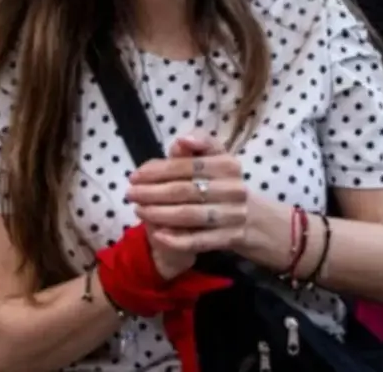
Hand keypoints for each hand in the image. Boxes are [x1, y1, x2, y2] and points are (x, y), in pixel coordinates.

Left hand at [126, 134, 248, 264]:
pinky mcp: (230, 238)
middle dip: (152, 192)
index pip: (187, 166)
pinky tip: (157, 235)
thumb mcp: (215, 160)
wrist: (252, 219)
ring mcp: (233, 215)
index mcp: (228, 165)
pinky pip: (199, 240)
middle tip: (130, 194)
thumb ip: (197, 146)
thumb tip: (181, 141)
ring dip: (159, 214)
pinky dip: (176, 239)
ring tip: (138, 210)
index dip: (158, 171)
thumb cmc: (223, 183)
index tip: (135, 176)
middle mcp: (234, 189)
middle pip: (185, 190)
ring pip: (189, 215)